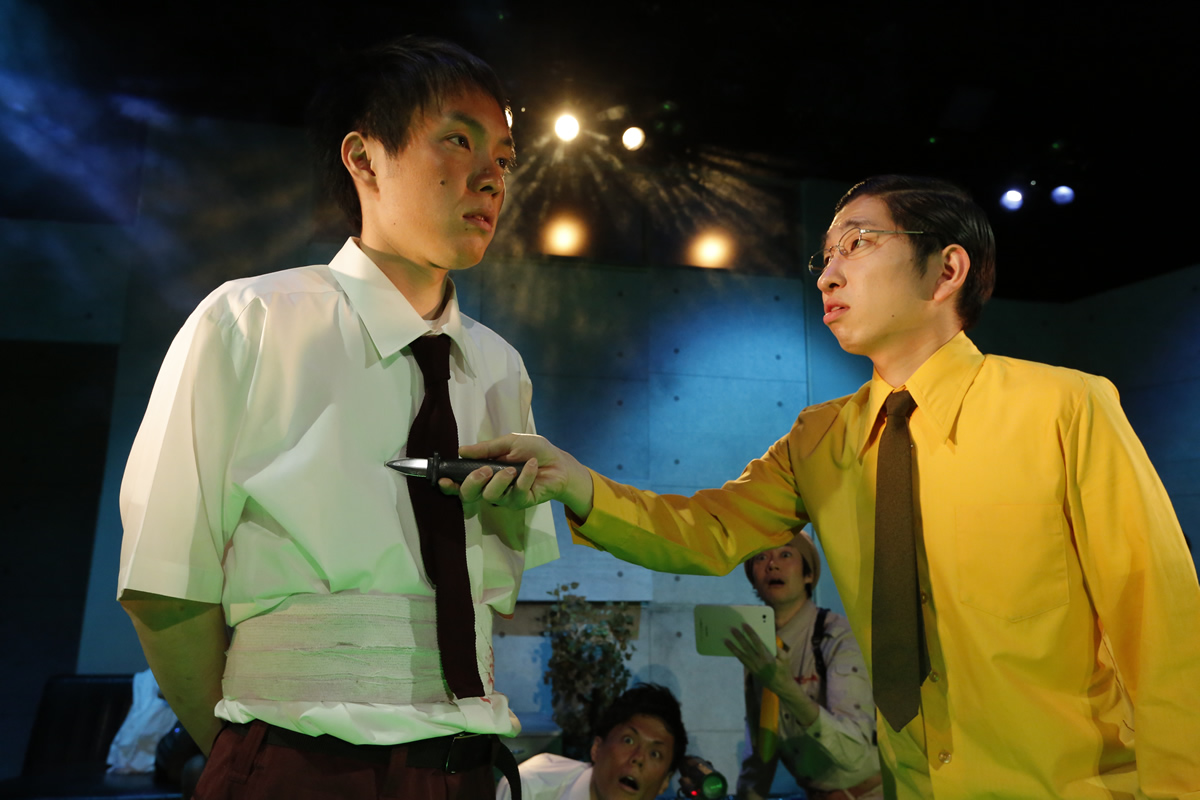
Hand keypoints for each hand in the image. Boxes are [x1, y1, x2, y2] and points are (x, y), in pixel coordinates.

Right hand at [442, 433, 593, 517]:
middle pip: (469, 495)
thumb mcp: (509, 442)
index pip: (461, 482)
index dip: (449, 484)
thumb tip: (461, 450)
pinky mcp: (521, 503)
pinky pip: (515, 494)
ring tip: (512, 469)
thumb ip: (486, 448)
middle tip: (485, 470)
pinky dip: (524, 478)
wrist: (558, 462)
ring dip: (500, 480)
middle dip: (473, 482)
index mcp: (484, 472)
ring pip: (490, 496)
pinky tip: (532, 466)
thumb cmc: (533, 450)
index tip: (443, 479)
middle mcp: (490, 487)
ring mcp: (505, 497)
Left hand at [726, 623, 789, 694]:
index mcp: (767, 657)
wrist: (781, 687)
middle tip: (732, 629)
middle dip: (739, 637)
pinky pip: (742, 661)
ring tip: (725, 639)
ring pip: (741, 655)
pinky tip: (731, 648)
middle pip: (746, 647)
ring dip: (732, 647)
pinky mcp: (751, 671)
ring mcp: (753, 667)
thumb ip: (776, 647)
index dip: (750, 633)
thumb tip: (769, 637)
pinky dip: (736, 654)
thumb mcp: (785, 658)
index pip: (757, 642)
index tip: (744, 625)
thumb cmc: (784, 670)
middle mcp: (758, 662)